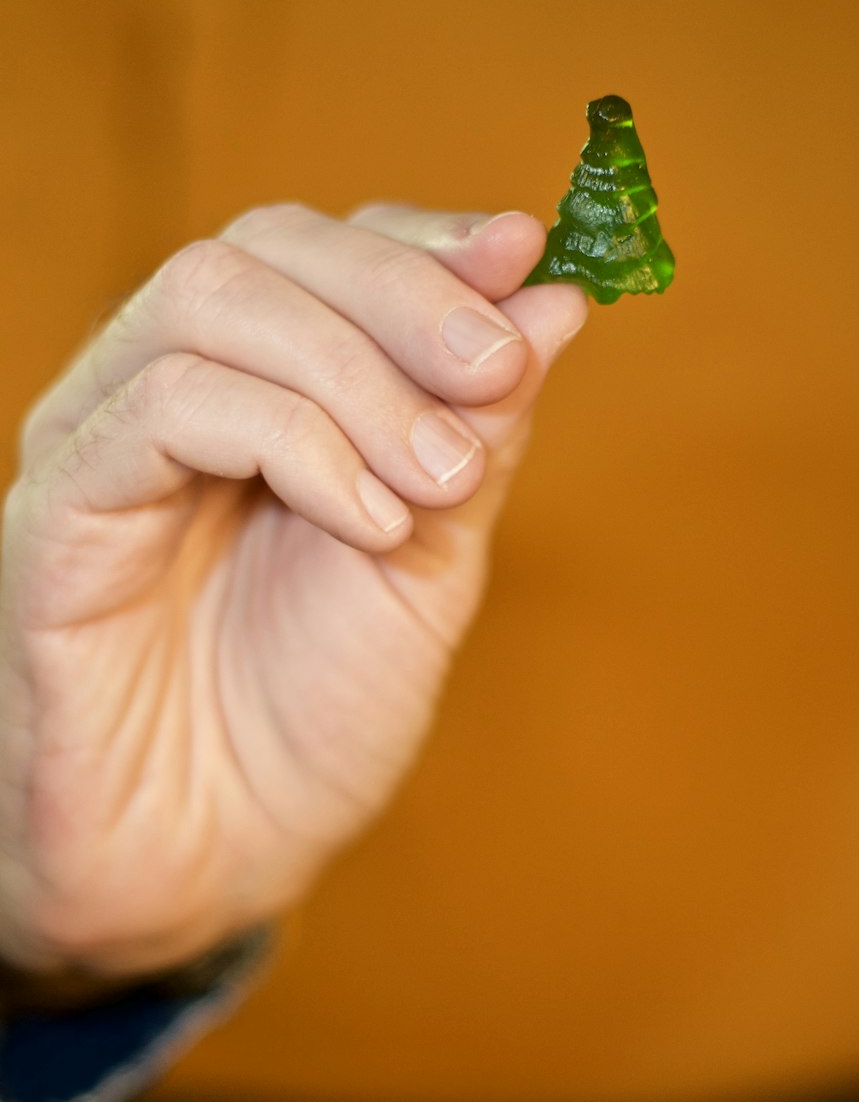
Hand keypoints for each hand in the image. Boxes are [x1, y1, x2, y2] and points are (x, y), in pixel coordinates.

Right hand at [0, 204, 585, 976]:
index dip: (429, 242)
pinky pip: (162, 409)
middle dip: (403, 293)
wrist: (211, 860)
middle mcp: (172, 393)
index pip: (330, 252)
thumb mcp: (432, 564)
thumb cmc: (312, 719)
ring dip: (357, 374)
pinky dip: (291, 439)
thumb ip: (478, 434)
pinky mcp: (58, 512)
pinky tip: (369, 519)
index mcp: (262, 395)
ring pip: (207, 300)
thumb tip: (557, 296)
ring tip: (438, 478)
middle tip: (497, 368)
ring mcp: (104, 444)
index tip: (527, 251)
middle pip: (266, 246)